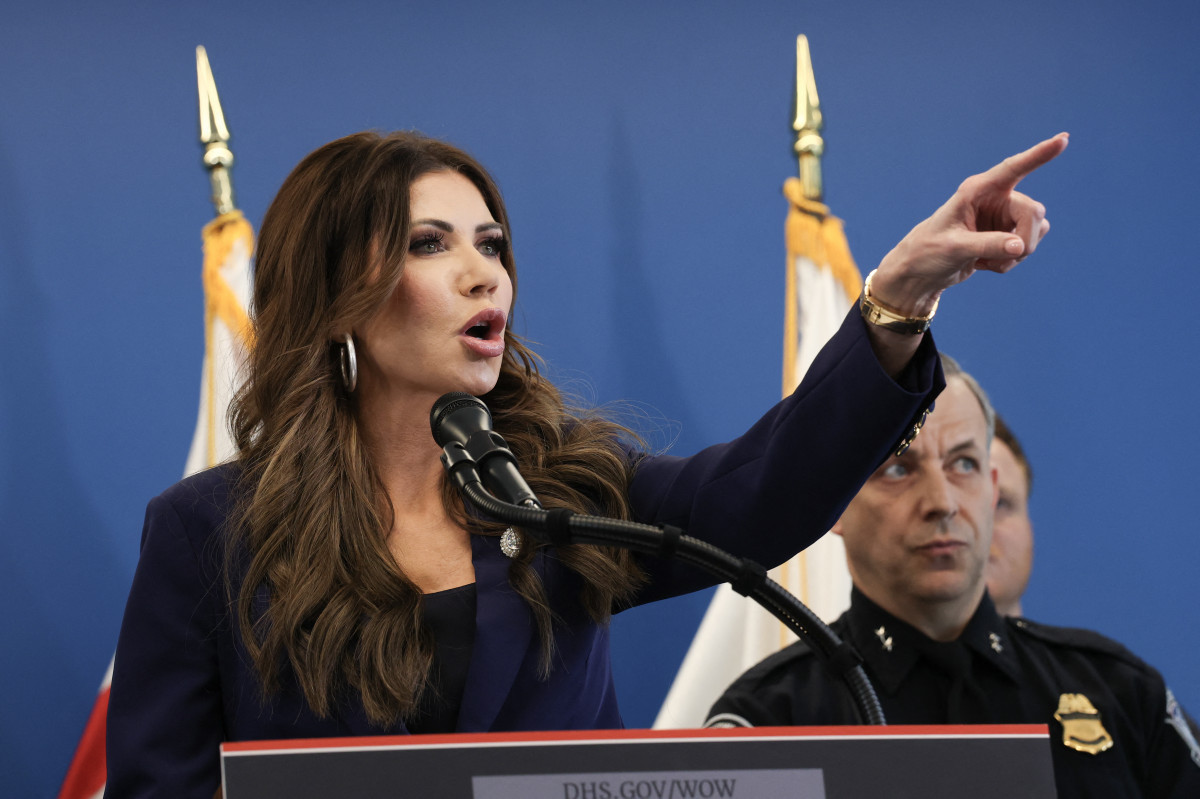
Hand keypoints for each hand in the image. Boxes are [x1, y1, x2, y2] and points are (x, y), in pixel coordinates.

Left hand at [871, 132, 1068, 313]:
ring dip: (1018, 253)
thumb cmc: (929, 252)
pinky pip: (1026, 247)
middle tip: (1009, 256)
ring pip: (1036, 230)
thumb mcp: (955, 248)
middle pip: (1033, 212)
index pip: (1012, 169)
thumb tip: (1020, 246)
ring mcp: (1002, 218)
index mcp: (977, 190)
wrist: (921, 273)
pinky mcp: (1006, 236)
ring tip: (987, 262)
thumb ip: (988, 245)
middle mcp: (994, 199)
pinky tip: (986, 265)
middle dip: (1027, 238)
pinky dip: (1011, 262)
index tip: (1063, 139)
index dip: (1039, 155)